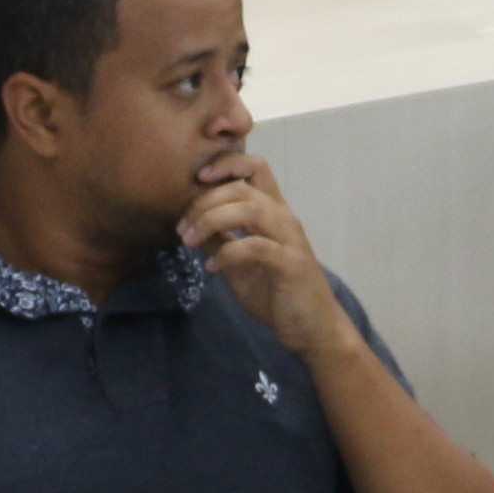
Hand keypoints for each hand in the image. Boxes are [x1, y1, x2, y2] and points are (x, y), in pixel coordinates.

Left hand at [179, 144, 356, 355]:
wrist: (312, 329)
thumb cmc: (276, 294)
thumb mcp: (239, 264)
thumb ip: (220, 240)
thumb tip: (190, 224)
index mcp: (273, 213)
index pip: (255, 167)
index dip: (226, 164)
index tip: (197, 179)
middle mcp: (284, 219)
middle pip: (242, 188)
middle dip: (204, 202)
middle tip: (182, 228)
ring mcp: (290, 239)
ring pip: (250, 209)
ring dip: (211, 220)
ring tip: (189, 241)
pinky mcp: (291, 264)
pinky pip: (255, 246)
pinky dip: (227, 254)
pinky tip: (211, 269)